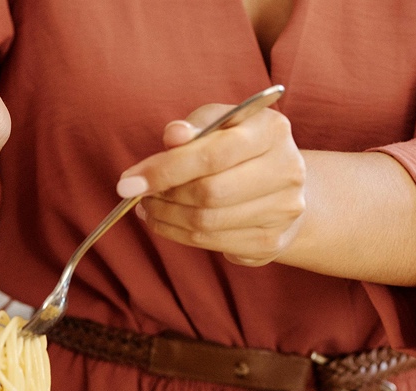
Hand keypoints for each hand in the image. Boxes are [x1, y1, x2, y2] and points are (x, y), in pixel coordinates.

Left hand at [119, 103, 305, 266]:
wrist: (278, 184)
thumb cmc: (237, 147)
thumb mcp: (217, 124)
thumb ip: (194, 126)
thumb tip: (174, 135)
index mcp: (272, 131)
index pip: (213, 154)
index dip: (165, 170)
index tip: (128, 182)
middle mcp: (287, 170)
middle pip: (209, 193)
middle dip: (164, 195)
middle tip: (140, 193)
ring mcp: (282, 210)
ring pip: (205, 222)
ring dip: (165, 216)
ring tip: (148, 205)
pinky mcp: (270, 242)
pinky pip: (209, 242)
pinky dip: (176, 233)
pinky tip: (165, 221)